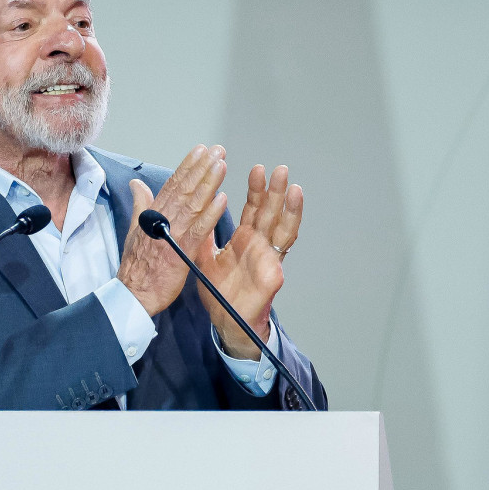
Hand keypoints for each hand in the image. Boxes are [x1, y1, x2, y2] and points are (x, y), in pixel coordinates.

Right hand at [117, 145, 227, 315]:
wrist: (134, 293)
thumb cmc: (136, 265)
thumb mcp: (134, 230)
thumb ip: (140, 204)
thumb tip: (137, 184)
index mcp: (152, 214)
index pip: (172, 184)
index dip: (187, 166)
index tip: (201, 150)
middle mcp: (162, 220)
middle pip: (184, 189)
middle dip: (202, 167)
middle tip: (217, 150)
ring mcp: (172, 234)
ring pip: (192, 204)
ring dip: (208, 183)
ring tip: (221, 165)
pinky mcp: (181, 251)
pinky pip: (198, 230)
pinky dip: (210, 214)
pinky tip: (222, 199)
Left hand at [196, 164, 302, 359]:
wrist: (224, 320)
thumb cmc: (219, 290)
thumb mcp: (205, 257)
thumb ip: (202, 235)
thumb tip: (195, 213)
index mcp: (245, 238)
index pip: (254, 208)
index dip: (256, 189)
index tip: (257, 169)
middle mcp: (260, 245)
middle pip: (271, 213)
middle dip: (275, 191)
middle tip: (279, 169)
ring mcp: (268, 258)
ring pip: (283, 229)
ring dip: (289, 209)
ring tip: (293, 188)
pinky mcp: (271, 274)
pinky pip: (279, 254)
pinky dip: (285, 238)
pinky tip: (289, 224)